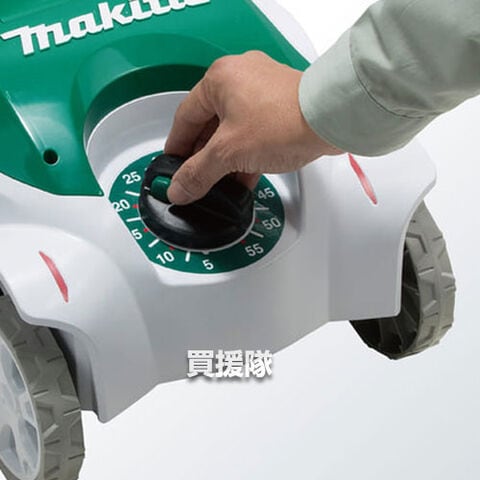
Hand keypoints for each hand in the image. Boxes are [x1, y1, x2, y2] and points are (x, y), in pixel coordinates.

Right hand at [165, 51, 342, 204]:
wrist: (331, 119)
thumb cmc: (284, 121)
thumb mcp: (229, 152)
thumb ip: (199, 172)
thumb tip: (180, 188)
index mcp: (219, 79)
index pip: (185, 117)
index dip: (176, 146)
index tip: (173, 166)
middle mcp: (240, 78)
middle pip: (209, 124)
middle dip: (203, 156)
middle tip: (195, 178)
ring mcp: (263, 91)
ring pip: (233, 130)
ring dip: (225, 158)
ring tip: (218, 183)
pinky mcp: (281, 106)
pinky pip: (254, 132)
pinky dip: (246, 154)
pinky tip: (242, 178)